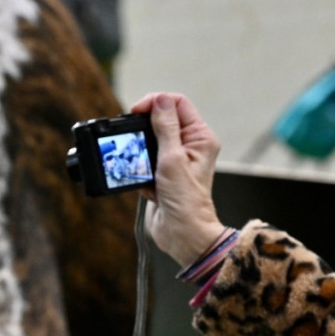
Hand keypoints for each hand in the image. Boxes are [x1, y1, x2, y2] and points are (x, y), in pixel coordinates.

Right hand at [131, 93, 227, 265]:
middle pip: (160, 120)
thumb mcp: (172, 159)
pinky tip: (146, 184)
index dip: (155, 103)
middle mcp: (189, 145)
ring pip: (148, 141)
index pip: (177, 104)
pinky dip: (139, 170)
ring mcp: (174, 160)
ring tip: (143, 168)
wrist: (182, 235)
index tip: (137, 111)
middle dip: (143, 131)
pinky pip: (143, 161)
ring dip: (140, 153)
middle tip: (134, 141)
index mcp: (200, 137)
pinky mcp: (161, 174)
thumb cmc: (186, 202)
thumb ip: (165, 128)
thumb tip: (160, 100)